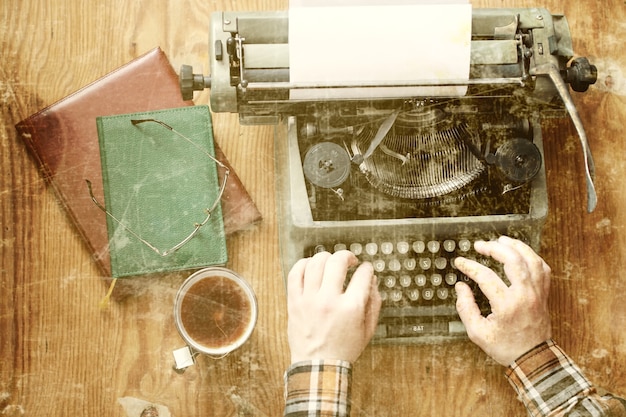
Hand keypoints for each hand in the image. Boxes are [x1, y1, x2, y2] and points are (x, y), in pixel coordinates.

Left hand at [287, 250, 381, 363]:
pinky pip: (295, 273)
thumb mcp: (368, 330)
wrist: (318, 367)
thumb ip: (374, 303)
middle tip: (350, 260)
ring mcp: (309, 300)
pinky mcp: (294, 302)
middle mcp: (328, 300)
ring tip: (330, 262)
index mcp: (350, 308)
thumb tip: (372, 281)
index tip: (366, 269)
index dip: (367, 269)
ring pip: (315, 263)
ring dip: (326, 257)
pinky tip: (311, 265)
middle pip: (337, 262)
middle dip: (347, 256)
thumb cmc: (343, 350)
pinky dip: (303, 264)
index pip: (362, 275)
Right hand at [454, 236, 551, 365]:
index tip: (460, 263)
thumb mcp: (477, 333)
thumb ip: (466, 308)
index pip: (485, 276)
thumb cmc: (505, 347)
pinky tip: (520, 253)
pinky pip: (542, 268)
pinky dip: (531, 257)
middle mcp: (524, 295)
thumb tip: (461, 287)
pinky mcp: (544, 294)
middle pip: (512, 260)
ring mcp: (537, 293)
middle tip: (480, 245)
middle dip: (494, 248)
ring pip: (530, 260)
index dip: (469, 266)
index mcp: (506, 305)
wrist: (532, 358)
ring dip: (516, 246)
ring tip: (501, 241)